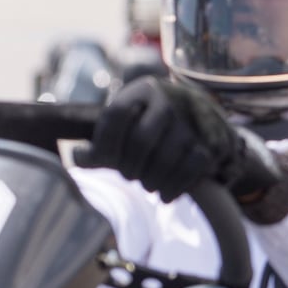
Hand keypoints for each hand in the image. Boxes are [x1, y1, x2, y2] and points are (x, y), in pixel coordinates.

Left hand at [75, 78, 287, 217]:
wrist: (196, 119)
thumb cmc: (146, 126)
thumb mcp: (124, 124)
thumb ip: (99, 142)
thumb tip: (79, 158)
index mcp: (141, 91)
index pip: (116, 116)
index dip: (103, 144)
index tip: (97, 161)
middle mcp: (168, 101)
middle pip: (142, 141)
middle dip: (129, 167)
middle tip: (128, 176)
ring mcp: (191, 122)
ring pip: (166, 158)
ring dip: (150, 181)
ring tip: (147, 186)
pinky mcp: (209, 142)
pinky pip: (191, 169)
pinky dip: (175, 187)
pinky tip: (165, 196)